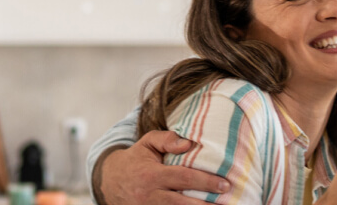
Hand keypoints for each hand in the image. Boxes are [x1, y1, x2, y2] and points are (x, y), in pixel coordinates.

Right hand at [96, 130, 230, 204]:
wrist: (109, 181)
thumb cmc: (136, 160)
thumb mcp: (147, 143)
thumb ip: (166, 138)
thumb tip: (188, 143)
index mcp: (152, 175)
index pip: (183, 178)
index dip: (206, 182)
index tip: (225, 184)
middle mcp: (150, 195)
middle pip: (182, 203)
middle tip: (227, 203)